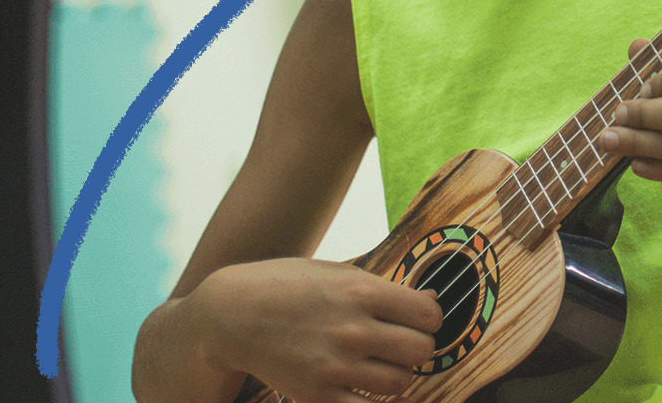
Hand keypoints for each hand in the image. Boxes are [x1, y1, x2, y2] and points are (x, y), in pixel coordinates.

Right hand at [188, 257, 442, 402]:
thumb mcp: (337, 272)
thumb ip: (384, 290)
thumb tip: (432, 303)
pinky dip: (370, 400)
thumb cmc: (287, 287)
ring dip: (395, 374)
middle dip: (415, 347)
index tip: (416, 319)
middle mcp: (354, 330)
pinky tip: (361, 386)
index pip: (429, 315)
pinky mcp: (317, 396)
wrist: (229, 316)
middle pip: (421, 351)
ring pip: (401, 383)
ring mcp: (335, 367)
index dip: (428, 318)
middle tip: (398, 343)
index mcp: (362, 291)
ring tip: (376, 362)